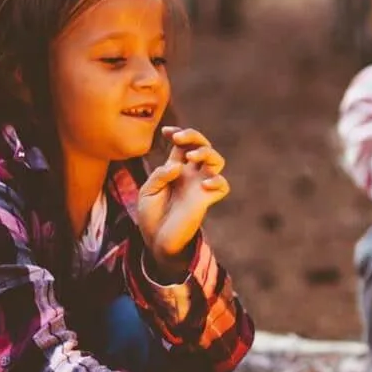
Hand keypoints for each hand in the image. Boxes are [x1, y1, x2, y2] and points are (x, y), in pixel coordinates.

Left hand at [135, 126, 229, 272]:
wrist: (156, 239)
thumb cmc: (151, 215)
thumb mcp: (148, 191)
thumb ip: (160, 176)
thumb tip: (178, 166)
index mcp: (176, 168)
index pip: (183, 144)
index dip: (179, 133)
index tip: (167, 131)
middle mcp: (191, 174)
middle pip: (202, 146)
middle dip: (193, 136)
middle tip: (179, 138)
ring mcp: (200, 186)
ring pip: (216, 160)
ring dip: (206, 152)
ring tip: (192, 157)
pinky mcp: (207, 200)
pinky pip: (223, 185)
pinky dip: (217, 181)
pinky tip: (204, 184)